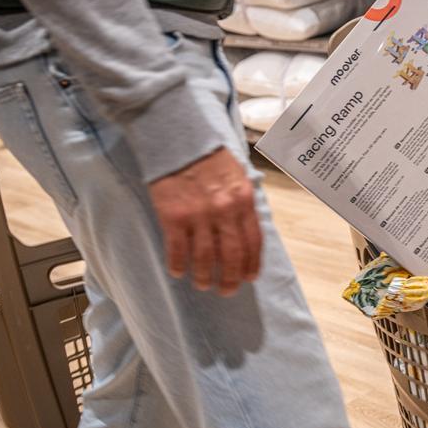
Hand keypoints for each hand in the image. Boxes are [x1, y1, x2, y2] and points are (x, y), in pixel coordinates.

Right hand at [148, 147, 261, 295]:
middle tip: (227, 290)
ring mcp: (199, 215)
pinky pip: (177, 249)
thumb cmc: (210, 156)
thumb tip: (247, 231)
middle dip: (231, 278)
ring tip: (203, 284)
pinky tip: (178, 271)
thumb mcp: (238, 175)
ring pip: (205, 258)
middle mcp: (225, 210)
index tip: (250, 277)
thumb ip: (243, 203)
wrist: (179, 138)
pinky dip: (178, 265)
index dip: (253, 263)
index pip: (254, 241)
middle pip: (232, 255)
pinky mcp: (173, 216)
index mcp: (244, 200)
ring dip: (205, 276)